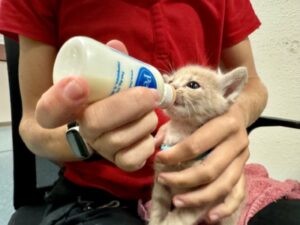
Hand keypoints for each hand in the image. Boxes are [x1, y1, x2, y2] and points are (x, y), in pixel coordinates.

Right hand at [35, 40, 159, 170]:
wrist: (117, 124)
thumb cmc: (111, 96)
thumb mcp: (105, 78)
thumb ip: (108, 62)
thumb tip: (116, 46)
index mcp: (69, 109)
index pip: (49, 111)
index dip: (59, 100)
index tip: (79, 83)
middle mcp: (81, 131)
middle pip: (95, 123)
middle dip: (128, 105)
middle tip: (150, 93)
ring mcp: (100, 149)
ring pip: (120, 139)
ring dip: (145, 121)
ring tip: (151, 110)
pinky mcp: (118, 163)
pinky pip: (132, 160)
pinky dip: (147, 144)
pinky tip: (148, 133)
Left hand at [155, 104, 248, 218]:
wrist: (237, 112)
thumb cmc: (209, 113)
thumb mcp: (191, 114)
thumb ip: (172, 127)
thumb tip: (156, 144)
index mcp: (225, 124)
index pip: (196, 145)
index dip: (174, 155)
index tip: (158, 159)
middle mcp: (237, 143)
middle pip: (210, 169)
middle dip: (183, 179)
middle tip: (163, 180)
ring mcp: (243, 160)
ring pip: (223, 185)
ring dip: (199, 197)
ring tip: (178, 201)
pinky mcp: (244, 171)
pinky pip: (238, 194)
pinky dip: (225, 208)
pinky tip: (209, 217)